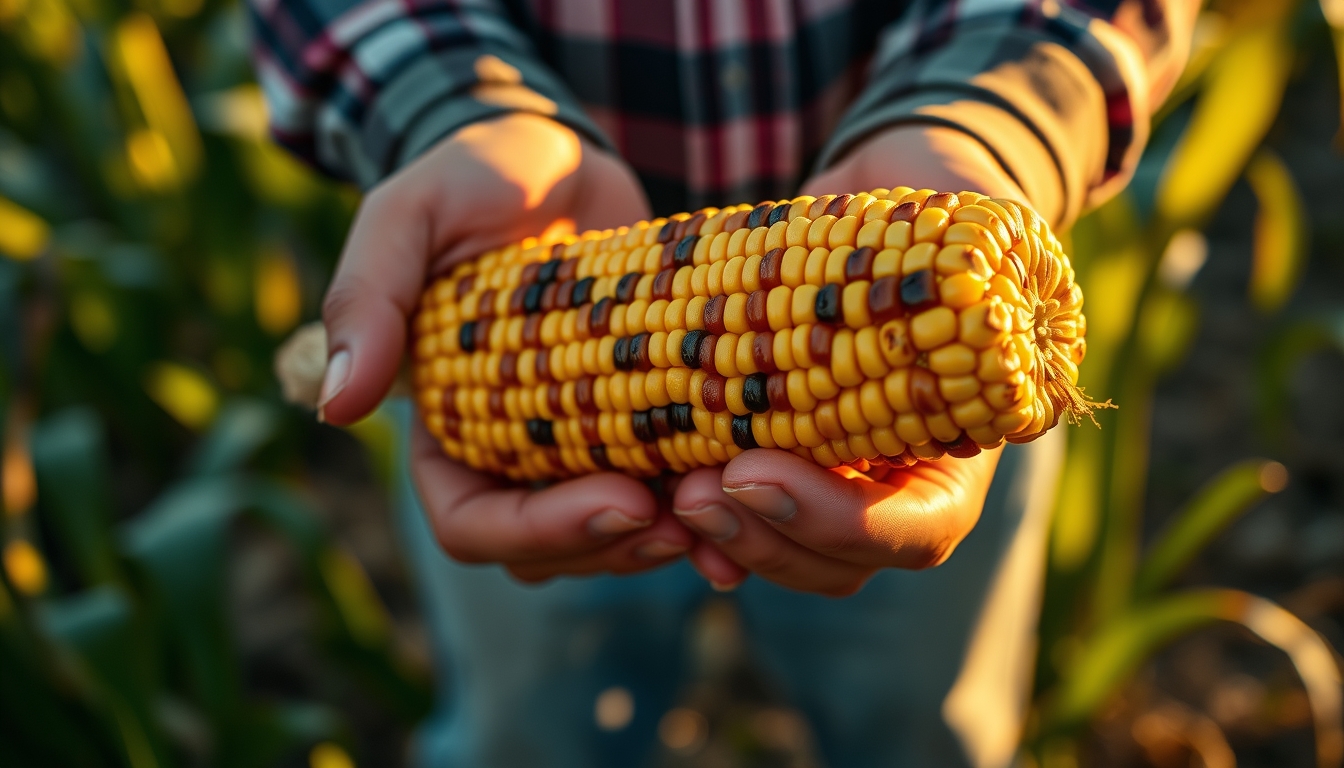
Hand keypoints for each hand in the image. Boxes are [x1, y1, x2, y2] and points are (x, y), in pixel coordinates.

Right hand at [320, 113, 695, 581]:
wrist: (563, 153)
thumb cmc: (474, 178)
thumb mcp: (409, 217)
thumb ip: (366, 302)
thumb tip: (335, 408)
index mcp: (446, 430)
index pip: (475, 524)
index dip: (544, 533)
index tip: (622, 500)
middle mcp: (514, 454)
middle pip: (557, 549)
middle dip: (622, 545)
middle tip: (692, 516)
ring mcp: (586, 443)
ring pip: (623, 533)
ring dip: (678, 534)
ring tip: (734, 504)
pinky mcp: (650, 415)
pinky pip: (677, 484)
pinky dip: (716, 497)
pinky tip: (767, 481)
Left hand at [672, 125, 1028, 594]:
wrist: (876, 198)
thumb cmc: (933, 196)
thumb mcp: (970, 214)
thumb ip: (968, 245)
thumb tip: (964, 274)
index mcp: (964, 438)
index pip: (921, 528)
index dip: (840, 522)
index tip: (752, 467)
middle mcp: (905, 479)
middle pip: (845, 564)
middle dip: (766, 538)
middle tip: (693, 492)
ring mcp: (843, 479)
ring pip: (791, 555)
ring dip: (729, 538)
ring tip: (672, 493)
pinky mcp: (782, 461)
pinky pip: (747, 522)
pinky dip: (706, 526)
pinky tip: (658, 507)